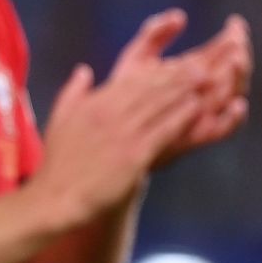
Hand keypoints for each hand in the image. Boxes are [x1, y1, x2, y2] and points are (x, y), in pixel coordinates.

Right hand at [31, 48, 205, 227]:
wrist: (56, 199)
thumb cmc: (59, 165)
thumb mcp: (60, 121)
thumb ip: (73, 92)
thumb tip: (84, 70)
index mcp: (94, 104)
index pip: (132, 80)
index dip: (157, 71)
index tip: (176, 63)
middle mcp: (110, 114)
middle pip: (150, 88)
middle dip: (177, 75)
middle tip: (201, 65)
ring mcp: (123, 134)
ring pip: (159, 105)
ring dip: (184, 91)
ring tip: (205, 80)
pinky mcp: (134, 156)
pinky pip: (162, 131)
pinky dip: (181, 117)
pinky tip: (197, 109)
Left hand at [109, 11, 252, 167]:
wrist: (110, 139)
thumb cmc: (123, 98)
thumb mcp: (136, 60)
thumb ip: (154, 35)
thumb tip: (180, 15)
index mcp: (191, 74)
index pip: (219, 53)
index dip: (230, 37)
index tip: (235, 22)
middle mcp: (202, 94)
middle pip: (231, 72)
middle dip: (239, 53)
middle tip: (239, 39)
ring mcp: (202, 116)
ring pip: (230, 96)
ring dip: (239, 78)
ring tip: (238, 59)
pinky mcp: (197, 137)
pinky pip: (223, 130)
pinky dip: (234, 119)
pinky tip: (239, 104)